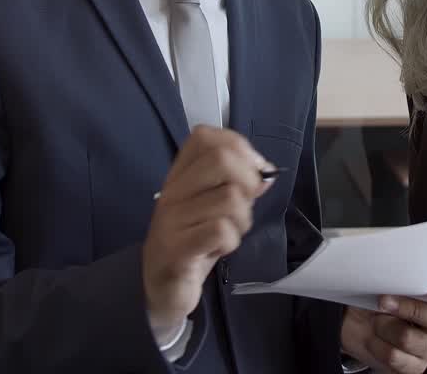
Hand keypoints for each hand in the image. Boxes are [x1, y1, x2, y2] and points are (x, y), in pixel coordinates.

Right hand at [142, 125, 274, 337]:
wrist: (161, 288)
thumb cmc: (192, 243)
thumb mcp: (215, 209)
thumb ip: (238, 186)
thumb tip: (266, 171)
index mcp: (180, 176)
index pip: (205, 137)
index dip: (239, 147)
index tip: (252, 171)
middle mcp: (172, 191)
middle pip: (221, 159)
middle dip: (248, 181)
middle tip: (245, 205)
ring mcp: (172, 219)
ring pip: (230, 198)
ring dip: (242, 220)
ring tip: (229, 234)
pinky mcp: (177, 248)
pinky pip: (221, 230)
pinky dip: (231, 241)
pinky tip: (219, 249)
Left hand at [340, 284, 426, 373]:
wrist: (357, 322)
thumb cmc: (377, 296)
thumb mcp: (389, 282)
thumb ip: (403, 278)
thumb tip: (399, 275)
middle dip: (410, 309)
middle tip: (383, 300)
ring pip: (411, 338)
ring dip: (384, 326)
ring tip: (376, 320)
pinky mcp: (415, 366)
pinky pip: (396, 357)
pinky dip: (377, 344)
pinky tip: (373, 338)